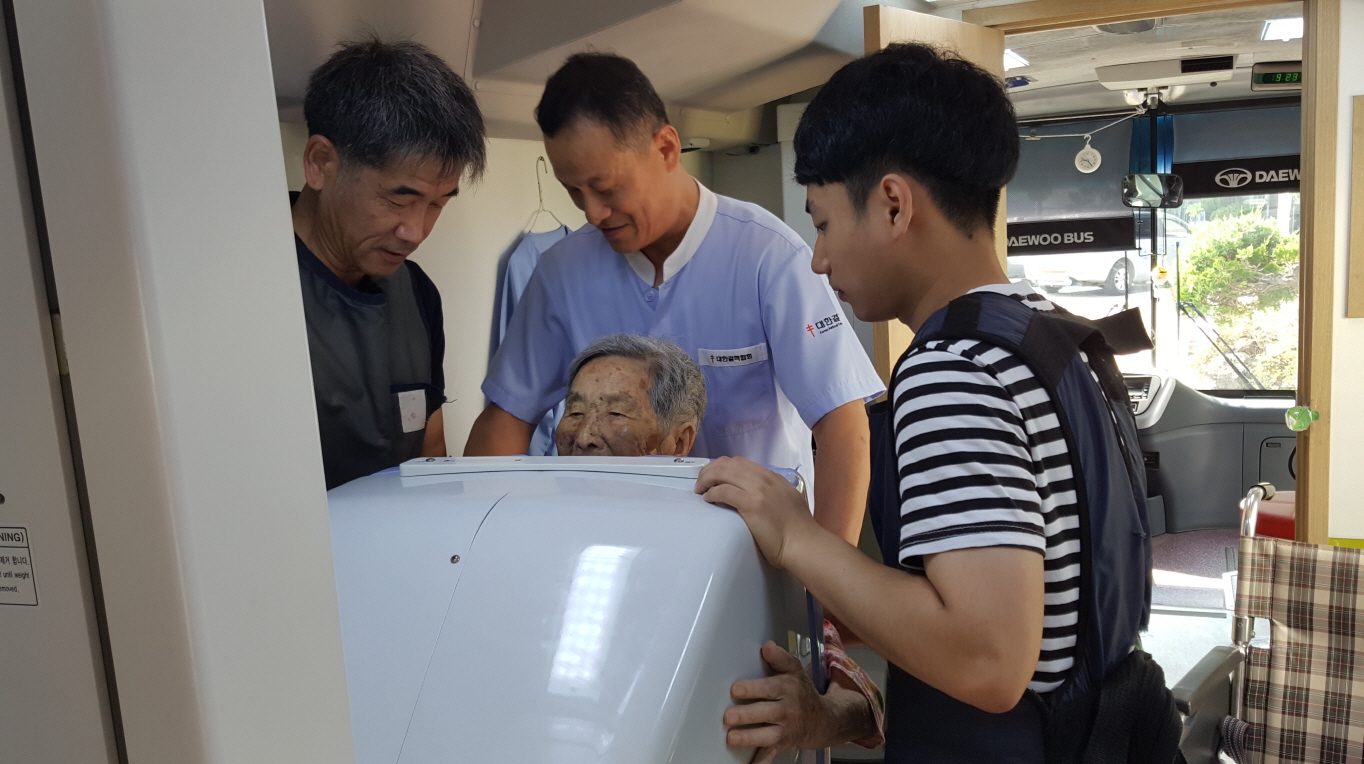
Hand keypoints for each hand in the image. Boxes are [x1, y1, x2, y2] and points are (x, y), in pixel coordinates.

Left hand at [695, 457, 816, 569]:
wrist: (803, 542)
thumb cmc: (797, 528)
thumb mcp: (788, 498)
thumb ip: (773, 491)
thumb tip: (759, 493)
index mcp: (772, 477)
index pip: (740, 462)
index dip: (722, 467)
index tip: (713, 476)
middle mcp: (763, 478)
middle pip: (727, 464)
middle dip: (709, 470)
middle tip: (701, 483)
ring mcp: (757, 489)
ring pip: (722, 473)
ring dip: (706, 479)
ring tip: (700, 490)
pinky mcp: (750, 504)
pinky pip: (723, 491)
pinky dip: (712, 493)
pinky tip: (708, 499)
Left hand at [723, 641, 834, 763]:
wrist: (824, 719)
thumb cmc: (802, 692)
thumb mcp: (794, 670)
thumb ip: (779, 658)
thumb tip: (767, 647)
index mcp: (787, 689)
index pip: (768, 688)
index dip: (752, 689)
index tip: (736, 689)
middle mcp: (786, 709)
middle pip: (766, 713)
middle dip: (747, 715)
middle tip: (728, 716)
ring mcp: (785, 729)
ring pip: (767, 735)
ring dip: (749, 737)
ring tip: (732, 738)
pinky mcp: (782, 744)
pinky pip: (771, 755)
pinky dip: (760, 762)